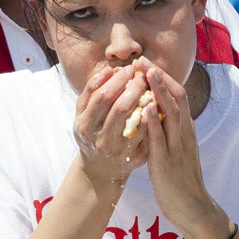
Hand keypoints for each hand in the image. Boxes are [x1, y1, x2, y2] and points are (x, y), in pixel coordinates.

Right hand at [74, 64, 149, 183]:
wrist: (99, 169)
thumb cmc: (92, 133)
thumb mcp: (82, 114)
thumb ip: (91, 92)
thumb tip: (110, 70)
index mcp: (84, 126)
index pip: (102, 97)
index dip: (117, 80)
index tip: (128, 69)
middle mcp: (101, 140)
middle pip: (120, 108)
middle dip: (134, 88)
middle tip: (143, 76)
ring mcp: (118, 150)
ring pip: (137, 121)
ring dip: (146, 101)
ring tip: (151, 87)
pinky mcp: (134, 157)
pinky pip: (147, 134)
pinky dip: (153, 117)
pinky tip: (156, 105)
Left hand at [134, 57, 215, 235]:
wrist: (192, 207)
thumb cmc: (180, 180)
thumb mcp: (176, 150)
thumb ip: (167, 133)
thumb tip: (154, 116)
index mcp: (185, 130)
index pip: (178, 96)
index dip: (163, 78)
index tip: (147, 64)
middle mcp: (184, 134)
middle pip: (176, 98)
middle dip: (159, 77)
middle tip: (142, 60)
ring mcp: (177, 147)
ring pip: (171, 112)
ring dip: (159, 91)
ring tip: (147, 73)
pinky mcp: (167, 161)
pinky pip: (160, 138)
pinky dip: (153, 121)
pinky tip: (145, 107)